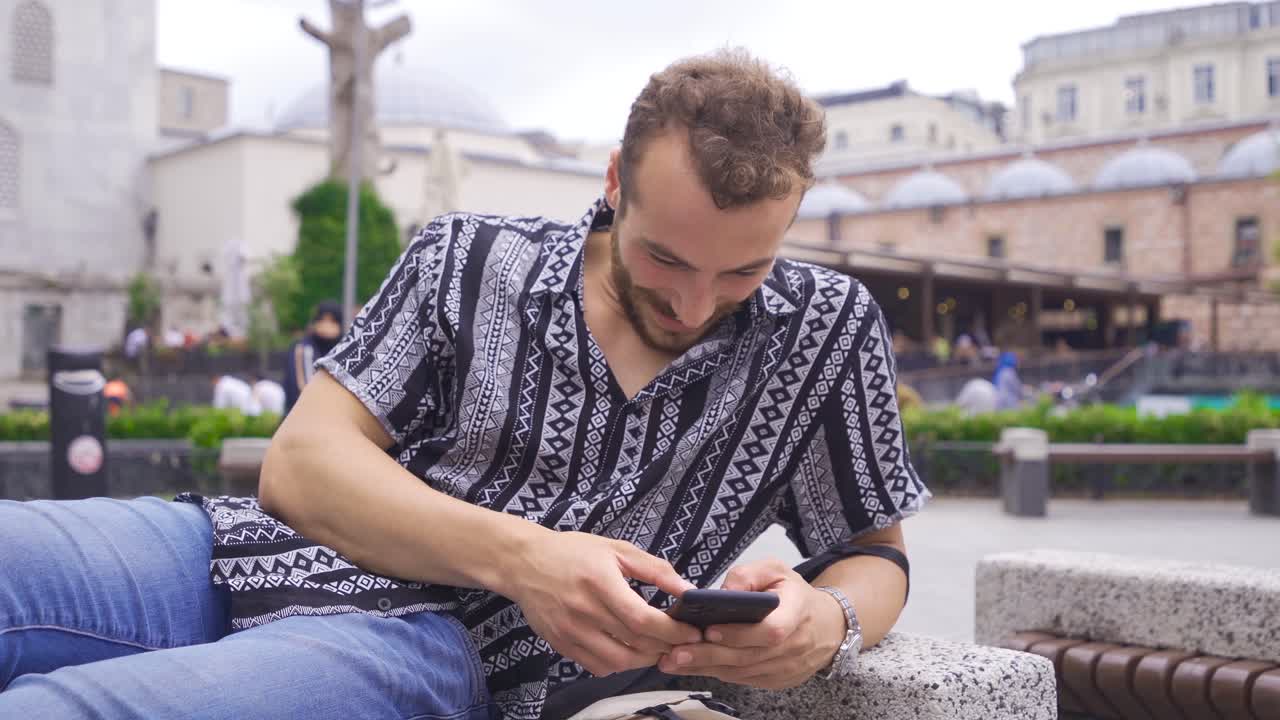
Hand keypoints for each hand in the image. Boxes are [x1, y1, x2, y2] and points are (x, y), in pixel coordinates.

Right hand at [504, 531, 702, 676]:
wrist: (524, 562)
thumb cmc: (573, 552)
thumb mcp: (617, 549)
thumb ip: (655, 569)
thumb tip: (687, 589)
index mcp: (600, 582)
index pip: (642, 618)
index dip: (672, 630)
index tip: (692, 631)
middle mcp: (584, 610)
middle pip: (635, 643)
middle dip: (666, 646)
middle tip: (682, 641)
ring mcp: (570, 631)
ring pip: (618, 661)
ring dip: (645, 660)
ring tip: (658, 648)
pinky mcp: (560, 644)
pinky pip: (596, 666)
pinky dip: (618, 665)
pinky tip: (628, 651)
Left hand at [658, 559, 845, 688]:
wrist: (827, 625)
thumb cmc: (795, 594)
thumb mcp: (776, 570)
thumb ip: (748, 575)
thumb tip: (722, 592)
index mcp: (797, 613)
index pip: (770, 630)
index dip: (739, 633)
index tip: (709, 629)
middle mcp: (795, 645)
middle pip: (749, 656)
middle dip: (709, 655)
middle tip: (676, 653)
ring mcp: (788, 667)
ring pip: (743, 672)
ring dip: (707, 668)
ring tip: (674, 662)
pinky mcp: (779, 680)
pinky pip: (745, 680)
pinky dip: (718, 674)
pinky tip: (694, 667)